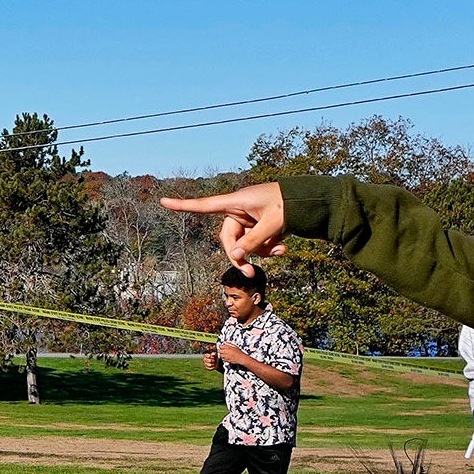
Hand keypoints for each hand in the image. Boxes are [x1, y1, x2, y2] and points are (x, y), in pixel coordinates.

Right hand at [163, 180, 288, 264]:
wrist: (311, 202)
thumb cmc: (290, 205)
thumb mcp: (272, 224)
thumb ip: (253, 242)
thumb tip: (235, 256)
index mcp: (237, 202)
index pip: (204, 206)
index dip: (183, 205)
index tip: (163, 201)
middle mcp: (239, 211)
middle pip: (227, 238)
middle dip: (239, 255)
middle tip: (250, 272)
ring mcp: (249, 219)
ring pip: (244, 244)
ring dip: (260, 252)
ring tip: (281, 251)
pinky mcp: (259, 226)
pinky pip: (256, 243)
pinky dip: (268, 248)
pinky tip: (284, 247)